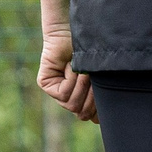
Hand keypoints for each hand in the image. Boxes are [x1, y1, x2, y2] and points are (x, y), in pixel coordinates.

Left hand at [36, 0, 94, 122]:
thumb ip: (100, 97)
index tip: (105, 99)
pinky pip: (62, 94)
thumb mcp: (101, 77)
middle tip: (94, 78)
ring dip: (82, 86)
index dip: (98, 111)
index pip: (90, 116)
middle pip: (82, 113)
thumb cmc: (94, 50)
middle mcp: (68, 95)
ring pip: (72, 104)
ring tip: (84, 70)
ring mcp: (55, 90)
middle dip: (92, 97)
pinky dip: (72, 81)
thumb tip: (98, 122)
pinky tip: (72, 67)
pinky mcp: (45, 82)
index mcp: (83, 95)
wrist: (81, 29)